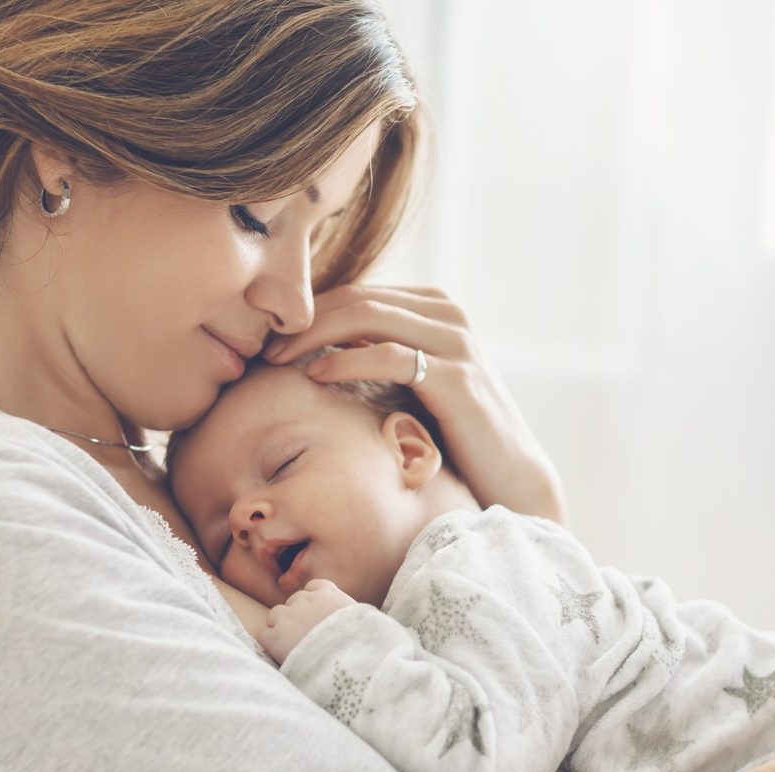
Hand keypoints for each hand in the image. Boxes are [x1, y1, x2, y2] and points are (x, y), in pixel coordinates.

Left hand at [259, 579, 355, 662]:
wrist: (347, 660)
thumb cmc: (360, 643)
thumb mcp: (361, 618)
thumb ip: (347, 612)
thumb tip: (347, 618)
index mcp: (327, 594)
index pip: (314, 586)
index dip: (314, 600)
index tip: (318, 613)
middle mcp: (305, 600)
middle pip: (293, 601)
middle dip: (297, 615)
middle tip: (306, 634)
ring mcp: (288, 617)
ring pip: (275, 615)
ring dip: (281, 626)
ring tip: (293, 645)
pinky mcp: (275, 637)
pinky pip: (265, 635)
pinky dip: (272, 644)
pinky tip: (283, 655)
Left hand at [263, 284, 567, 522]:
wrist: (510, 476)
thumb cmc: (456, 436)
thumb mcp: (417, 385)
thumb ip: (382, 358)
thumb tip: (322, 349)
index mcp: (437, 308)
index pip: (360, 292)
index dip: (311, 310)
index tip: (271, 337)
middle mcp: (449, 314)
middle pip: (359, 298)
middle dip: (305, 319)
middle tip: (263, 346)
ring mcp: (456, 341)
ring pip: (369, 316)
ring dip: (315, 334)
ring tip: (278, 358)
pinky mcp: (456, 375)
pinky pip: (389, 354)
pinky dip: (347, 360)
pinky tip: (316, 375)